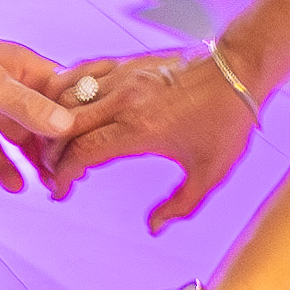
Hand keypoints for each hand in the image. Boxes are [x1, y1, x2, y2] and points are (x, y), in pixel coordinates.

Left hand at [0, 30, 81, 190]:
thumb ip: (27, 106)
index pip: (61, 95)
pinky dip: (5, 170)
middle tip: (71, 175)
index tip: (88, 144)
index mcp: (24, 71)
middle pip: (46, 124)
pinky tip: (17, 186)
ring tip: (50, 186)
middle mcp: (13, 93)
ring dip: (36, 162)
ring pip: (23, 142)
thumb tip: (65, 124)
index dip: (77, 119)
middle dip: (59, 149)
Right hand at [36, 47, 257, 229]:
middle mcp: (125, 100)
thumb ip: (180, 206)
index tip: (60, 190)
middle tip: (52, 171)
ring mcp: (123, 76)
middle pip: (64, 126)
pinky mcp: (126, 61)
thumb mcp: (210, 173)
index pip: (82, 152)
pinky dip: (64, 90)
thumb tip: (154, 228)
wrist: (239, 70)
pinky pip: (80, 72)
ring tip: (54, 143)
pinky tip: (64, 107)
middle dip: (50, 153)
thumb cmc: (227, 121)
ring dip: (52, 122)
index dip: (63, 174)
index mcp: (140, 129)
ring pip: (65, 96)